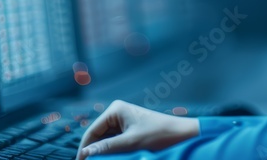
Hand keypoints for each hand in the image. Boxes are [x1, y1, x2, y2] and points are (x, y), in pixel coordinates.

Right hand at [76, 100, 198, 158]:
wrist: (182, 134)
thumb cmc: (158, 135)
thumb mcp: (131, 143)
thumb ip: (107, 148)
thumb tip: (85, 153)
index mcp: (115, 110)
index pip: (92, 132)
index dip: (84, 149)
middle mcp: (117, 112)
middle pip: (98, 136)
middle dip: (93, 152)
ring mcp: (124, 120)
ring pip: (106, 140)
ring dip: (102, 153)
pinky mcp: (130, 129)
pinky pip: (115, 141)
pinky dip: (112, 151)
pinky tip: (109, 159)